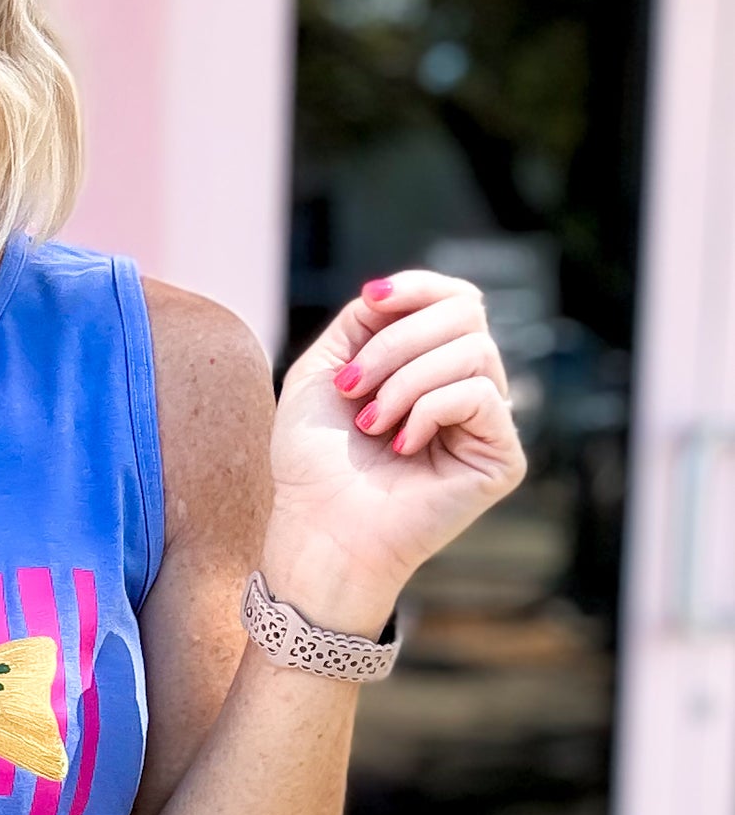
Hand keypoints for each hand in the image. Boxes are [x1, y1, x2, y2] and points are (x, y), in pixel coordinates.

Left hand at [264, 270, 526, 631]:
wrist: (318, 528)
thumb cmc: (312, 462)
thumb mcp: (322, 373)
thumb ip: (359, 324)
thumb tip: (389, 292)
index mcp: (431, 366)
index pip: (455, 299)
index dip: (419, 286)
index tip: (371, 299)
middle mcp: (466, 388)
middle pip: (466, 313)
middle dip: (397, 341)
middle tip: (352, 388)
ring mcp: (487, 422)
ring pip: (473, 351)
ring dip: (405, 381)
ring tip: (371, 424)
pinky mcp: (502, 457)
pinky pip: (481, 395)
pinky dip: (430, 410)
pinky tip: (402, 445)